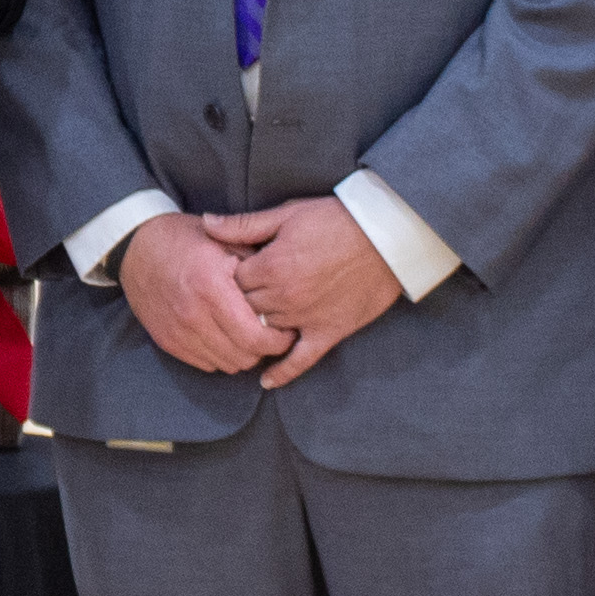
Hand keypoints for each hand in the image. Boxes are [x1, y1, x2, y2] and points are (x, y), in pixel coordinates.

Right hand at [120, 211, 283, 377]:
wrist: (136, 247)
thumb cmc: (185, 240)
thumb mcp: (225, 241)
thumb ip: (256, 266)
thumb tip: (284, 292)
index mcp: (212, 288)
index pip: (256, 337)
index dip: (278, 340)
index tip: (286, 330)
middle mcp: (193, 315)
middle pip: (244, 357)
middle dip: (264, 349)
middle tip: (270, 333)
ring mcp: (178, 331)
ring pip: (226, 364)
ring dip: (242, 354)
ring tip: (247, 334)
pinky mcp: (167, 341)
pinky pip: (205, 363)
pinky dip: (220, 355)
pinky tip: (224, 335)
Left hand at [204, 196, 404, 390]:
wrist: (387, 237)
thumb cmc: (337, 220)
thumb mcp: (287, 214)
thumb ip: (245, 224)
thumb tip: (207, 224)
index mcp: (271, 266)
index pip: (232, 281)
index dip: (232, 275)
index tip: (235, 270)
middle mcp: (284, 297)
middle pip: (246, 308)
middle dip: (242, 300)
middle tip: (244, 294)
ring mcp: (306, 318)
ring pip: (266, 331)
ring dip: (258, 327)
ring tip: (250, 324)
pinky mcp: (329, 332)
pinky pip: (301, 360)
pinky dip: (283, 372)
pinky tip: (266, 381)